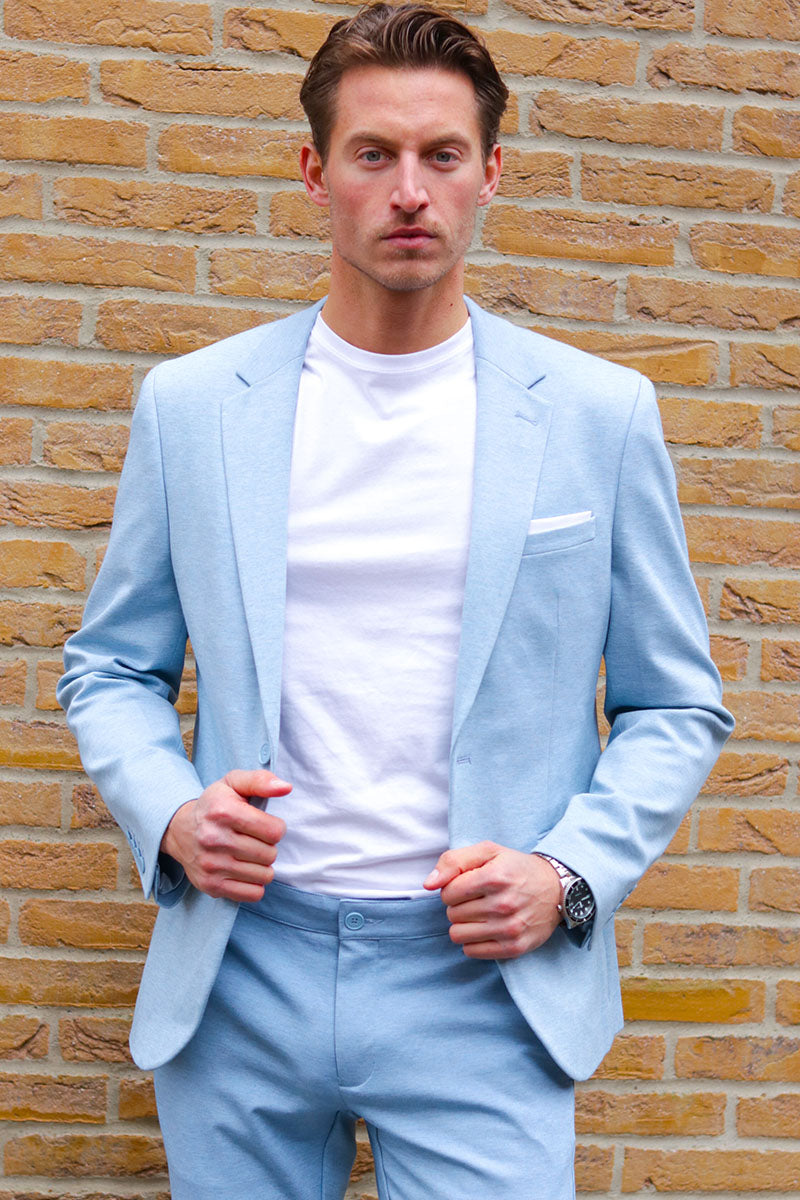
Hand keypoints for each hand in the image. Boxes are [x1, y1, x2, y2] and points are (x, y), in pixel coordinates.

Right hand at [160, 769, 291, 901]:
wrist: (180, 831)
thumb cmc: (215, 805)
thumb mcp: (234, 783)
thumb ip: (261, 780)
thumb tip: (286, 787)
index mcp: (223, 811)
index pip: (274, 831)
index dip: (276, 828)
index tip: (264, 825)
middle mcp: (214, 839)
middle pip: (270, 854)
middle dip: (269, 847)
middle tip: (255, 840)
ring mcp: (211, 865)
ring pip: (264, 875)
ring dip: (263, 866)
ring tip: (250, 854)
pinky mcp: (211, 886)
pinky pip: (253, 894)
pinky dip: (254, 884)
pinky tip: (244, 870)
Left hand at [423, 841, 561, 958]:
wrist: (556, 889)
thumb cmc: (516, 868)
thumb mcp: (488, 851)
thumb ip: (454, 861)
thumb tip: (429, 884)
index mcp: (495, 877)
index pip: (448, 893)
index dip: (452, 888)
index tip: (467, 885)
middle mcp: (503, 904)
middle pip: (452, 914)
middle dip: (459, 906)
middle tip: (477, 899)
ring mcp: (510, 929)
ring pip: (458, 935)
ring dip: (464, 924)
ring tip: (480, 914)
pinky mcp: (515, 948)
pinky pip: (472, 952)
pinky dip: (473, 941)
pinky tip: (486, 929)